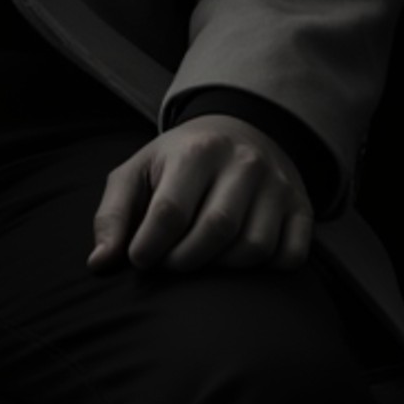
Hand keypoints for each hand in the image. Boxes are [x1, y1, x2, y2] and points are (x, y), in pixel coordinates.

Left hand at [87, 114, 313, 276]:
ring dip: (222, 268)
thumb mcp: (137, 173)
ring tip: (201, 260)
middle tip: (169, 263)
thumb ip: (113, 215)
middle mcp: (244, 163)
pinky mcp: (303, 208)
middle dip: (184, 260)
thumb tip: (100, 263)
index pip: (171, 211)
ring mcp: (278, 186)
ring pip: (254, 248)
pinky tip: (239, 258)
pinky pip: (290, 256)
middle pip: (216, 230)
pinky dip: (265, 269)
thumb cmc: (177, 163)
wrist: (239, 133)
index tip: (139, 260)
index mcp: (197, 150)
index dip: (149, 246)